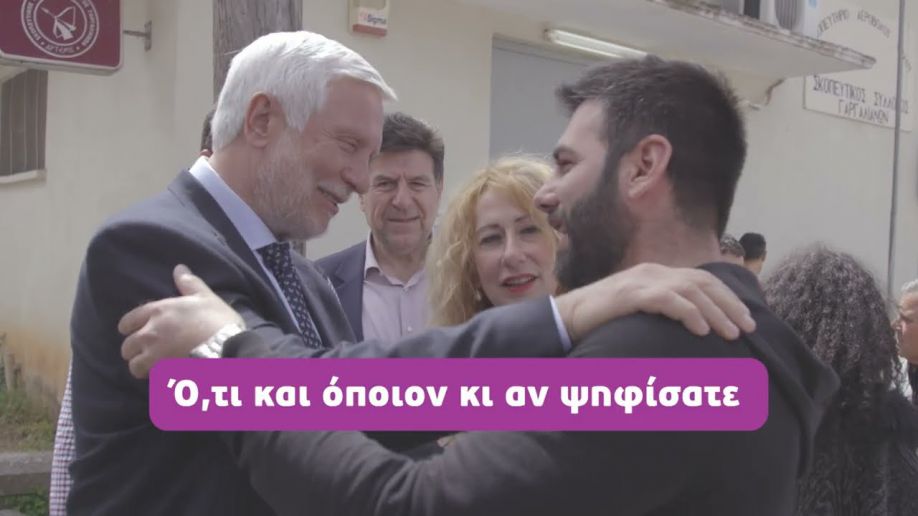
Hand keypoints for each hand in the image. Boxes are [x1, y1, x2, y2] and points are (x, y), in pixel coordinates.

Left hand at [119, 264, 242, 377]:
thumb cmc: (217, 320)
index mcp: (157, 312)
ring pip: (134, 366)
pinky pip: (149, 378)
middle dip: (134, 350)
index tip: (133, 331)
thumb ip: (189, 283)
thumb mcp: (205, 297)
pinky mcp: (161, 373)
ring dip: (141, 366)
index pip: (127, 321)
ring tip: (153, 367)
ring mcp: (154, 356)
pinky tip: (164, 375)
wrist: (226, 348)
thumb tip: (178, 268)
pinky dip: (154, 377)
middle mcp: (149, 333)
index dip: (129, 328)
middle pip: (127, 347)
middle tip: (147, 351)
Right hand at [556, 263, 755, 341]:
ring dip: (716, 313)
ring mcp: (641, 281)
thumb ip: (662, 311)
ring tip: (732, 334)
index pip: (702, 279)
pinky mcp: (630, 295)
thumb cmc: (602, 321)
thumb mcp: (638, 312)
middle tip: (749, 328)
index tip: (747, 319)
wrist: (565, 317)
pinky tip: (701, 330)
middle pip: (703, 282)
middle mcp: (652, 272)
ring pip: (691, 291)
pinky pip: (668, 300)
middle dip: (730, 305)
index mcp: (656, 274)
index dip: (728, 298)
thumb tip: (693, 329)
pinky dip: (689, 313)